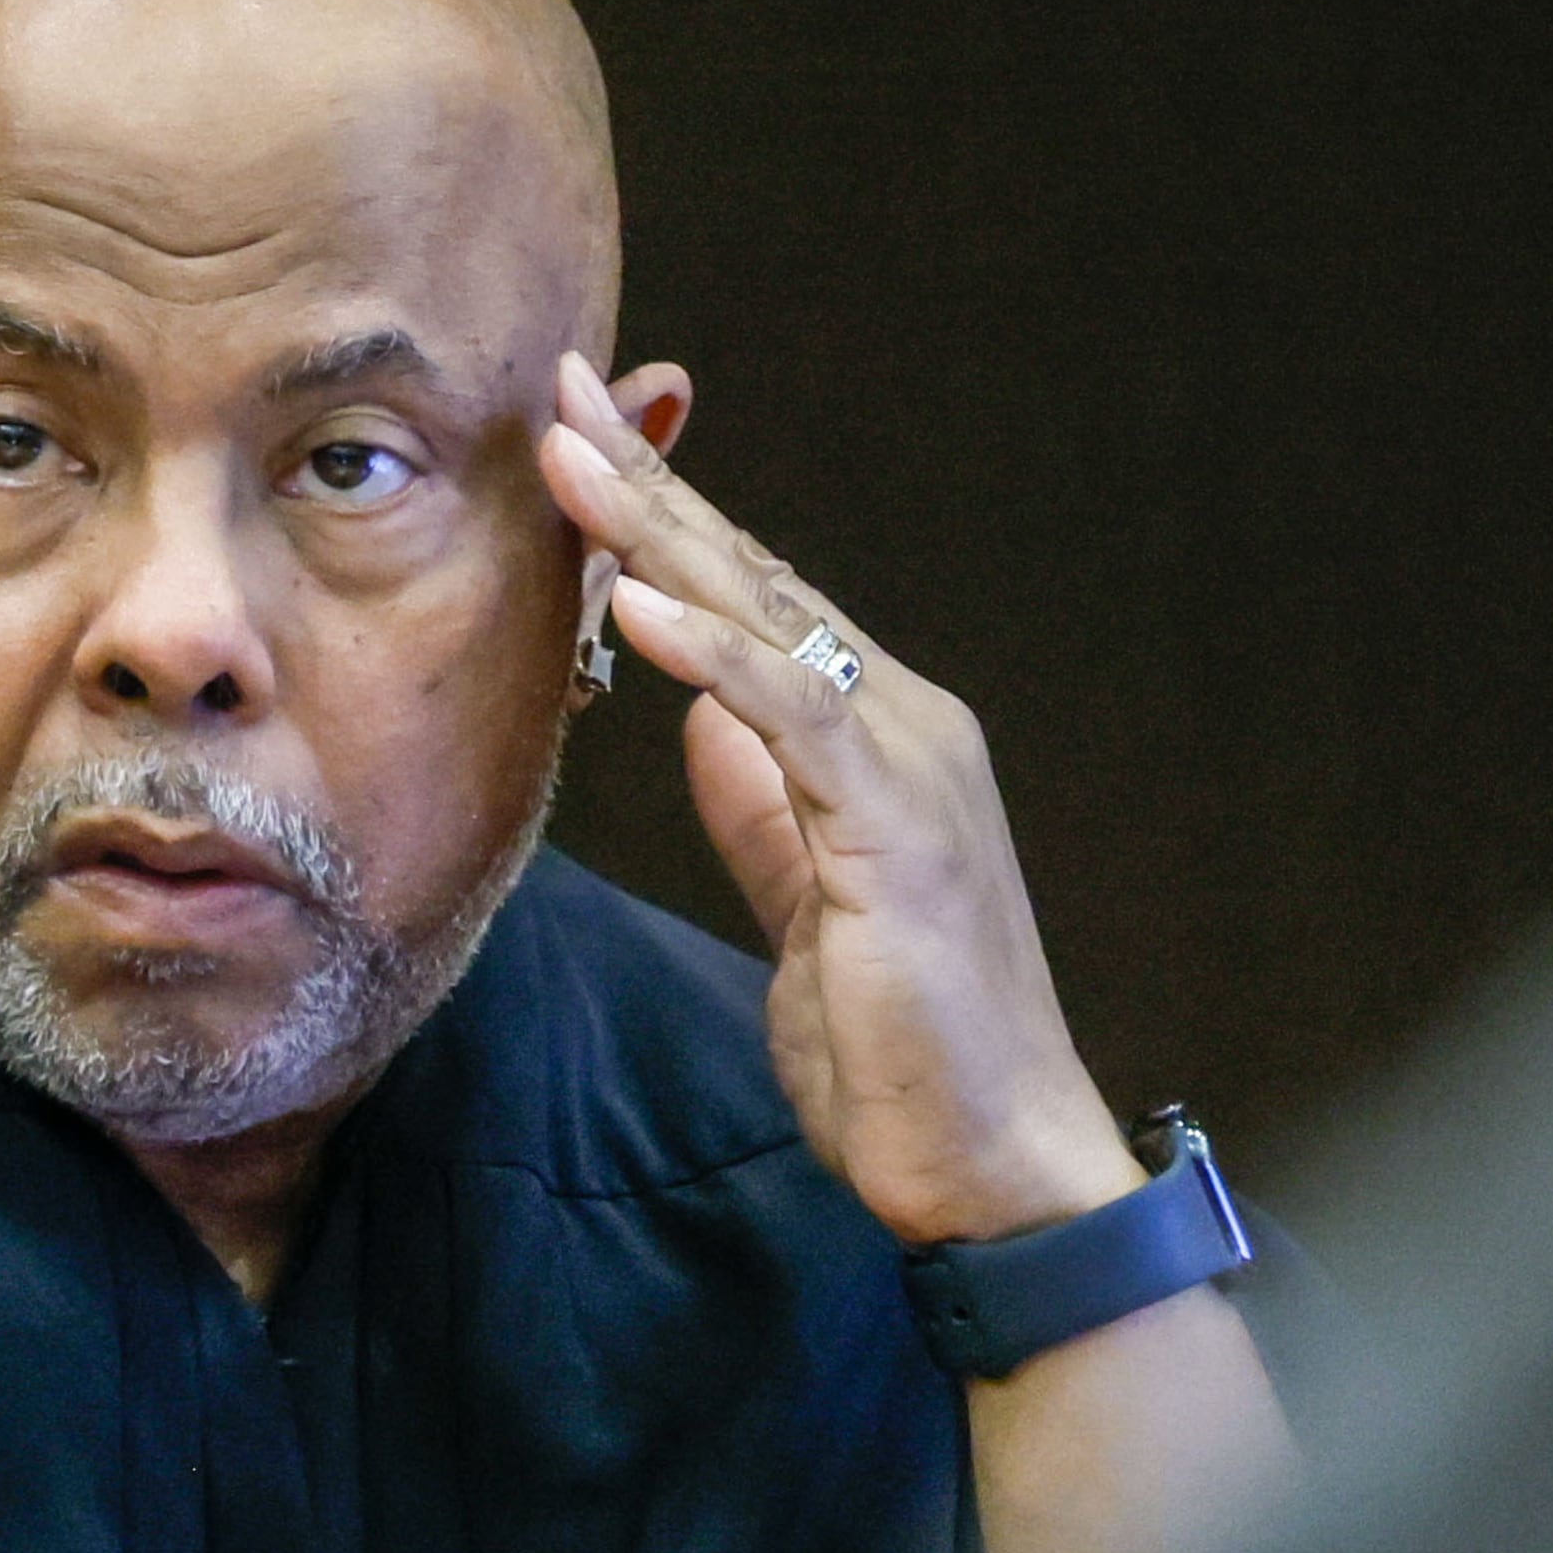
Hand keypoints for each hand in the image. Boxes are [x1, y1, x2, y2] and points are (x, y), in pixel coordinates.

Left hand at [539, 352, 1139, 1243]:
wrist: (992, 1163)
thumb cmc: (907, 1048)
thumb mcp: (805, 908)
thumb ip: (764, 810)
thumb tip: (705, 722)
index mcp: (875, 742)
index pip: (755, 602)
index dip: (667, 518)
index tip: (578, 439)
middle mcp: (903, 726)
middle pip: (755, 576)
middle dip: (651, 480)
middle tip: (560, 388)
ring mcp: (909, 770)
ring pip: (768, 620)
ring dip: (659, 532)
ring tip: (569, 460)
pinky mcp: (897, 831)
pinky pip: (791, 718)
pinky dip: (714, 652)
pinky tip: (640, 597)